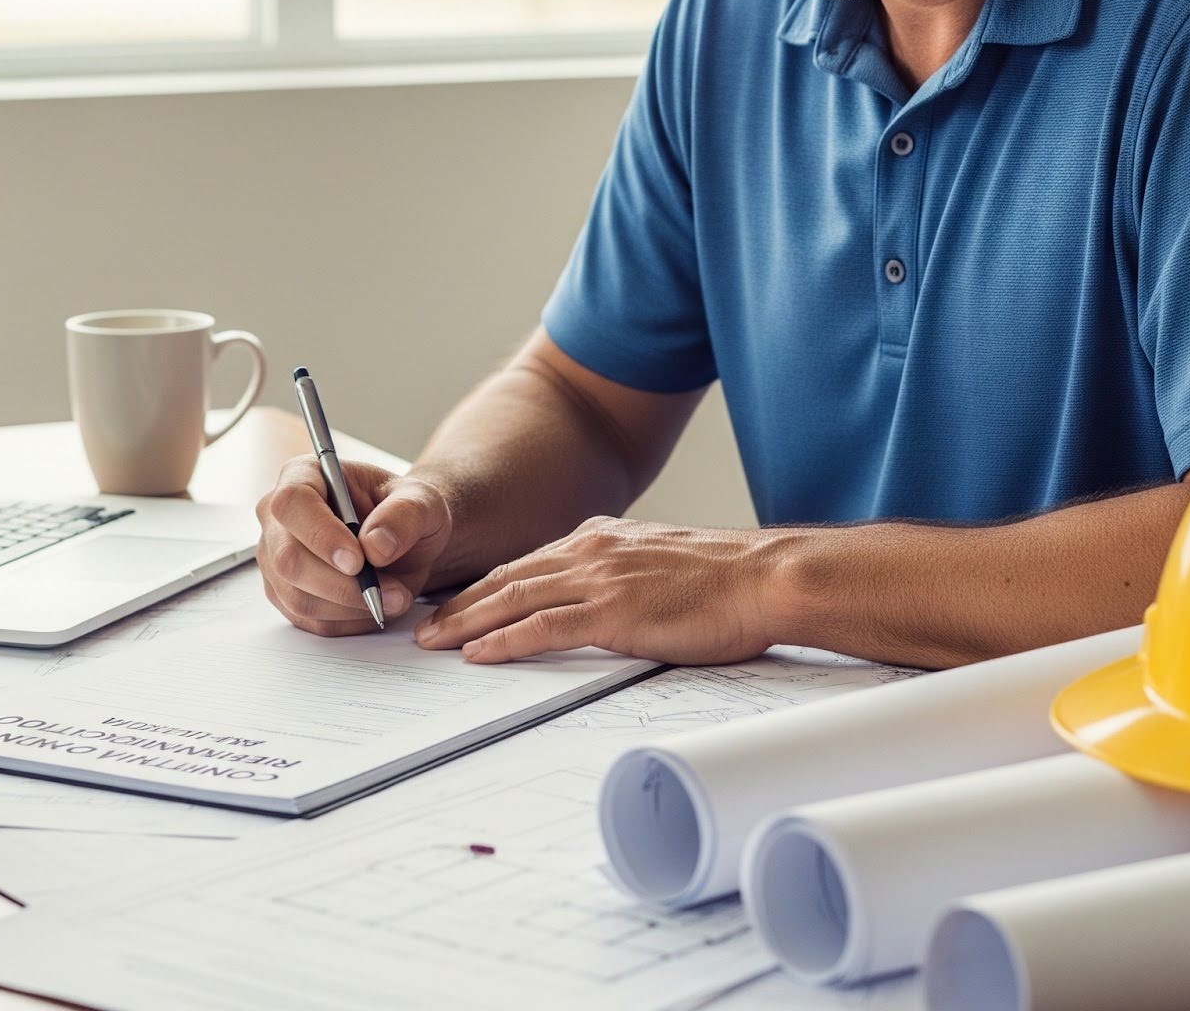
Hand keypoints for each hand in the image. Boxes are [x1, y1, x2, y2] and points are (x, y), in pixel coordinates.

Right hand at [256, 457, 451, 635]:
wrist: (403, 542)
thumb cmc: (405, 511)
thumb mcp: (423, 502)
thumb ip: (405, 515)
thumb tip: (376, 545)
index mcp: (304, 475)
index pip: (292, 503)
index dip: (320, 534)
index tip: (357, 560)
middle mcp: (279, 518)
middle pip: (288, 559)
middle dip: (342, 584)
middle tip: (392, 590)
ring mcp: (276, 559)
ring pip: (298, 597)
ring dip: (352, 606)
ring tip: (396, 596)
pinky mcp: (286, 595)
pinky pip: (309, 620)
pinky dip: (349, 620)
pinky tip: (376, 604)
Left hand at [414, 516, 776, 664]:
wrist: (765, 577)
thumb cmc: (726, 580)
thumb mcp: (661, 564)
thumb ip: (624, 575)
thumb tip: (606, 601)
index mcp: (603, 537)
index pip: (529, 562)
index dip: (487, 585)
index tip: (457, 604)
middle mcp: (593, 548)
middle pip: (508, 577)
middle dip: (461, 603)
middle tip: (424, 625)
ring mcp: (600, 577)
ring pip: (514, 598)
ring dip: (467, 622)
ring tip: (434, 642)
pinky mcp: (613, 610)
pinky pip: (544, 626)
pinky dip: (504, 640)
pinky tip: (479, 653)